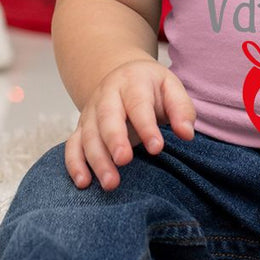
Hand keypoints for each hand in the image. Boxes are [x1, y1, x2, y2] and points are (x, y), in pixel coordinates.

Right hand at [64, 58, 195, 190]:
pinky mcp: (81, 128)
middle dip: (114, 140)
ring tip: (111, 183)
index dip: (146, 126)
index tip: (157, 148)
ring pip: (88, 135)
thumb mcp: (171, 88)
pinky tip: (84, 183)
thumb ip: (181, 109)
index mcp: (132, 82)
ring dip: (97, 159)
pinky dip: (74, 164)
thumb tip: (186, 134)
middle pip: (107, 117)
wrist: (124, 76)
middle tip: (124, 161)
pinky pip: (72, 146)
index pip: (138, 104)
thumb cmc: (151, 87)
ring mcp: (91, 112)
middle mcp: (107, 95)